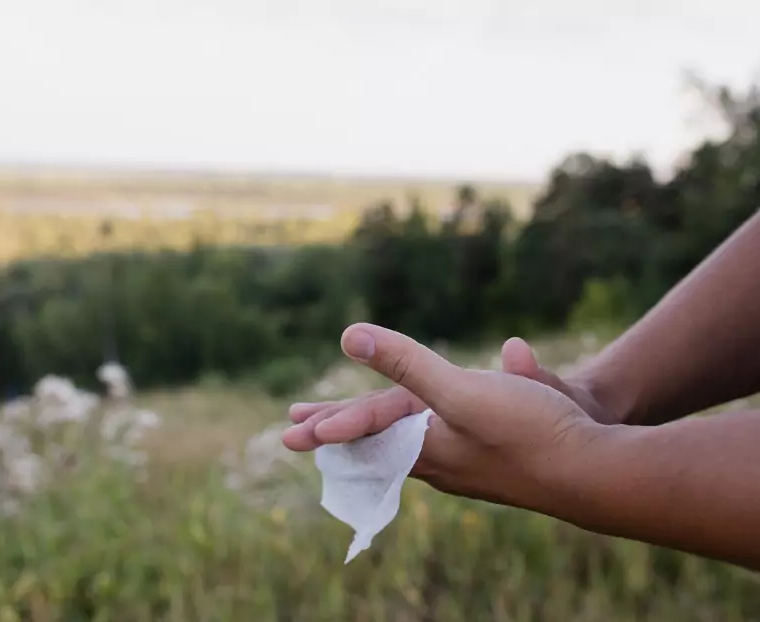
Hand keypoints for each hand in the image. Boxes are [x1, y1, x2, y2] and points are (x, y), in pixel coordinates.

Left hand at [282, 324, 607, 509]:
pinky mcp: (499, 457)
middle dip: (347, 432)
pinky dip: (423, 434)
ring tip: (367, 431)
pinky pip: (446, 446)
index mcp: (425, 447)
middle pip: (381, 444)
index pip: (366, 433)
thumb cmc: (530, 430)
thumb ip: (406, 364)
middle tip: (314, 431)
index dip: (332, 423)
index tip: (295, 428)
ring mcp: (470, 464)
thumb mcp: (460, 391)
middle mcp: (442, 462)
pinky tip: (434, 434)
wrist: (598, 470)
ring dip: (382, 432)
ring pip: (413, 446)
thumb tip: (349, 337)